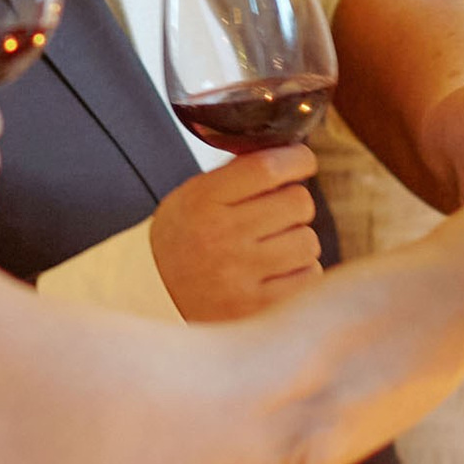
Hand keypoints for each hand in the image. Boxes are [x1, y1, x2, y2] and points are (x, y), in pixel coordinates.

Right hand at [151, 146, 323, 322]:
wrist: (155, 296)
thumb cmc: (184, 240)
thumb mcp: (196, 196)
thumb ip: (239, 173)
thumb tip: (292, 154)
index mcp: (203, 201)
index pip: (267, 167)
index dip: (298, 159)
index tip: (302, 163)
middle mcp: (220, 238)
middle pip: (298, 202)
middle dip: (294, 206)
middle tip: (277, 216)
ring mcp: (239, 277)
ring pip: (308, 241)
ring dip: (298, 242)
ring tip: (272, 250)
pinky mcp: (256, 309)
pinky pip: (308, 278)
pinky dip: (300, 274)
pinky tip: (275, 275)